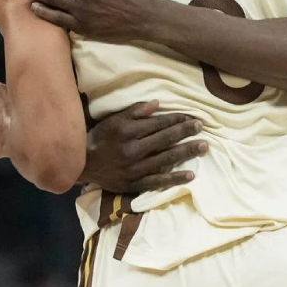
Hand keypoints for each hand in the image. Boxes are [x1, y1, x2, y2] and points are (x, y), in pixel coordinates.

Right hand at [78, 101, 207, 192]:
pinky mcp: (135, 183)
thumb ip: (135, 111)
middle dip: (186, 132)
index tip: (191, 117)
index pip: (158, 124)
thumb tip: (157, 104)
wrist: (83, 163)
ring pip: (166, 159)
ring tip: (203, 147)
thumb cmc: (100, 137)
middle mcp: (134, 149)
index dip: (177, 119)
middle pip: (166, 140)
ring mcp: (135, 168)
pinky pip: (159, 181)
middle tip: (201, 127)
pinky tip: (190, 175)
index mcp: (128, 131)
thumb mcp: (113, 120)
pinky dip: (175, 178)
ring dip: (187, 152)